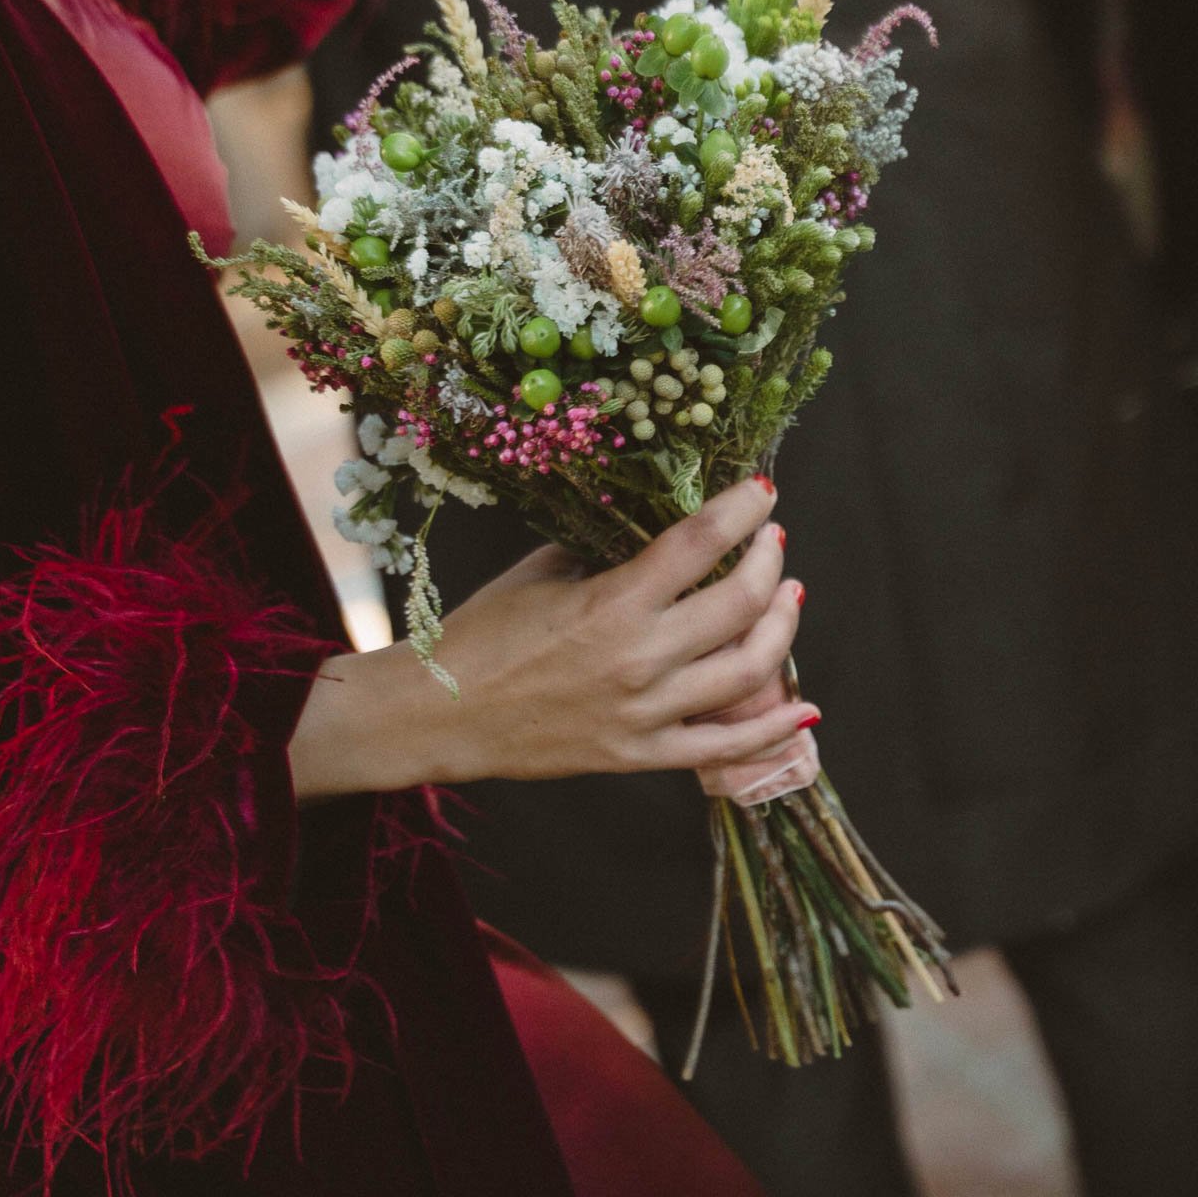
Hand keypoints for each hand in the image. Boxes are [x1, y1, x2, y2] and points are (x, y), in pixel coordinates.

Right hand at [289, 476, 817, 798]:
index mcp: (610, 603)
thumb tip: (653, 528)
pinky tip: (805, 707)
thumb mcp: (540, 574)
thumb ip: (602, 552)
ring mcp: (645, 712)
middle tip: (772, 540)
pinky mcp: (640, 755)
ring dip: (783, 626)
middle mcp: (638, 657)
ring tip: (789, 596)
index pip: (698, 543)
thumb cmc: (481, 634)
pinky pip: (724, 746)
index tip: (761, 491)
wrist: (439, 713)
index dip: (740, 509)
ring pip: (749, 671)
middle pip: (740, 602)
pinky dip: (773, 730)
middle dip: (769, 559)